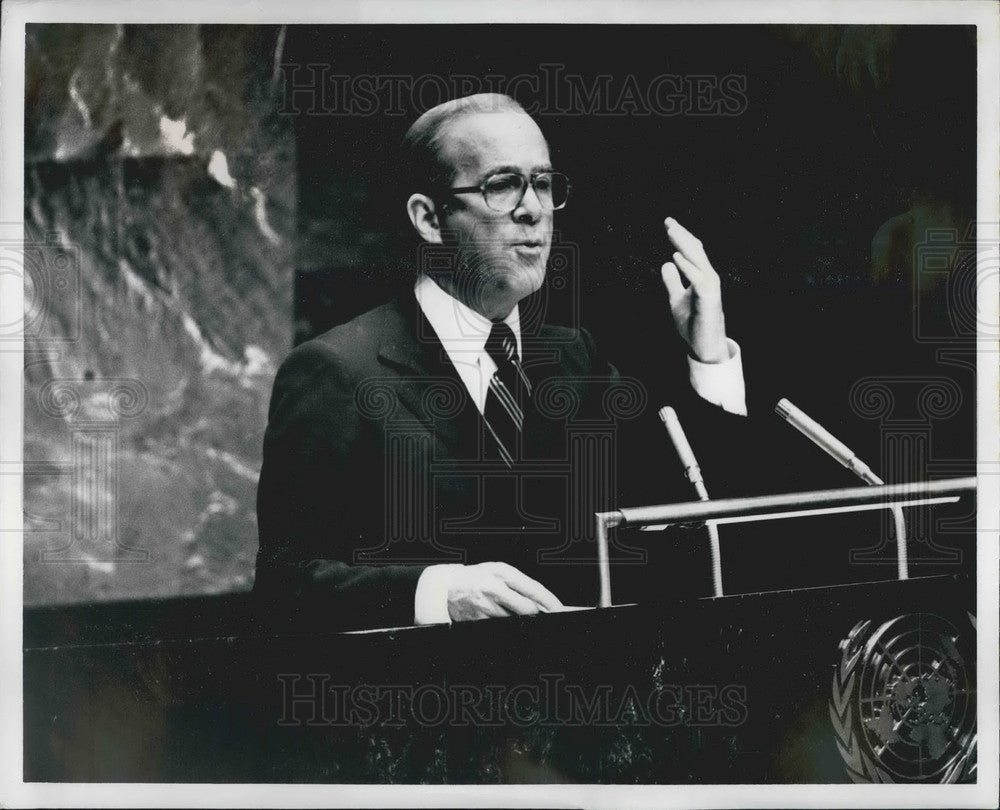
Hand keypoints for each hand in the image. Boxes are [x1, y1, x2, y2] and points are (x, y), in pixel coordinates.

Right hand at [445, 562, 562, 621]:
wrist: (448, 587)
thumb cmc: (477, 578)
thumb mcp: (499, 572)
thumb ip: (520, 584)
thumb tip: (542, 603)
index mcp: (502, 572)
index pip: (533, 589)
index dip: (549, 602)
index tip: (560, 609)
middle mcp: (494, 589)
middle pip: (527, 609)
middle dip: (536, 613)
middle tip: (539, 614)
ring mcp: (486, 606)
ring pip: (515, 620)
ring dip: (518, 618)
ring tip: (509, 609)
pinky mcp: (479, 621)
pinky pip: (500, 626)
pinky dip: (505, 623)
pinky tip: (499, 615)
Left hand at [659, 217, 729, 362]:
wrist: (703, 347)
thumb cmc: (693, 323)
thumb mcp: (676, 299)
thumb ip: (673, 282)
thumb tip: (666, 264)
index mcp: (701, 276)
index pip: (691, 251)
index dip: (680, 237)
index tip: (668, 224)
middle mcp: (708, 278)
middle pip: (695, 251)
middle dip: (681, 235)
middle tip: (667, 221)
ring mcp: (710, 287)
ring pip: (697, 260)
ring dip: (683, 245)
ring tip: (671, 232)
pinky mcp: (709, 299)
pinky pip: (698, 279)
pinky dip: (687, 267)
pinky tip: (676, 257)